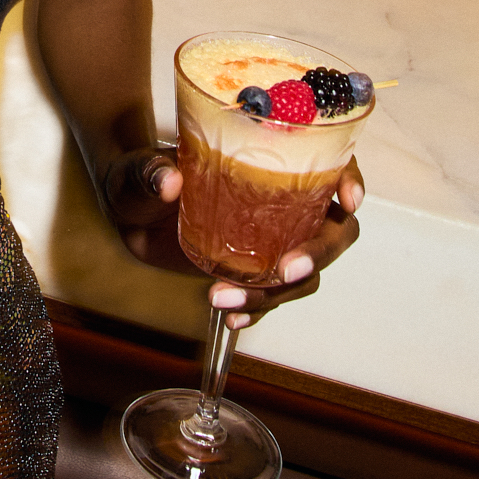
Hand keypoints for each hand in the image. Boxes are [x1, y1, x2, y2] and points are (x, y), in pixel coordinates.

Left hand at [108, 149, 363, 329]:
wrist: (130, 213)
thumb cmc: (145, 176)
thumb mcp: (142, 169)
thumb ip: (153, 172)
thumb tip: (169, 182)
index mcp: (270, 160)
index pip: (329, 162)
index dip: (349, 178)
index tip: (349, 200)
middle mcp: (283, 201)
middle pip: (332, 229)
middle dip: (320, 253)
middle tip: (287, 269)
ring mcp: (272, 240)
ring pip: (303, 272)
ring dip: (276, 293)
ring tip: (225, 299)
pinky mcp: (252, 271)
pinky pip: (271, 297)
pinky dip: (256, 312)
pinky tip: (232, 318)